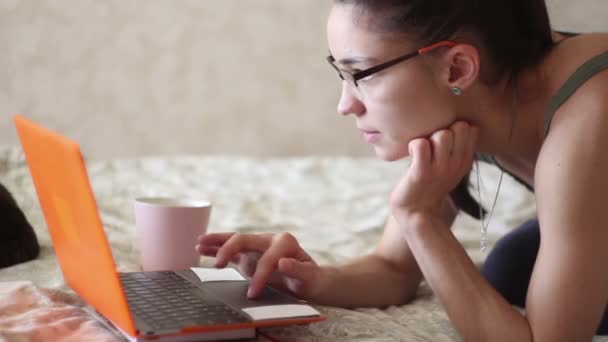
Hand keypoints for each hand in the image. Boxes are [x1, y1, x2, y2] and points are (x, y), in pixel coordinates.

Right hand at [195, 232, 321, 298]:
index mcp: (285, 242)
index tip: (254, 293)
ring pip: (234, 240)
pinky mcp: (250, 255)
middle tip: (218, 265)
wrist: (310, 280)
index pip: (267, 257)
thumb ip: (298, 270)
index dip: (260, 275)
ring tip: (199, 242)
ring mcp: (258, 246)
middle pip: (245, 239)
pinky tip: (202, 247)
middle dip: (229, 250)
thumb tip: (283, 263)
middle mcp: (269, 240)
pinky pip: (231, 250)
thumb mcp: (309, 277)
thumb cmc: (310, 279)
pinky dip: (217, 248)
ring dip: (217, 241)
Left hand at [390, 121, 478, 221]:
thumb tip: (462, 123)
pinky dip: (414, 145)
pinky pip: (420, 145)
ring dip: (429, 136)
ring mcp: (440, 169)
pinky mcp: (421, 174)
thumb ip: (457, 147)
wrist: (417, 215)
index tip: (441, 137)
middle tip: (430, 141)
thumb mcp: (450, 167)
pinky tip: (411, 154)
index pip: (471, 129)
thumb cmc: (429, 185)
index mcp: (464, 161)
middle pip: (460, 127)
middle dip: (443, 128)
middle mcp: (456, 164)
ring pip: (442, 135)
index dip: (455, 126)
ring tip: (421, 149)